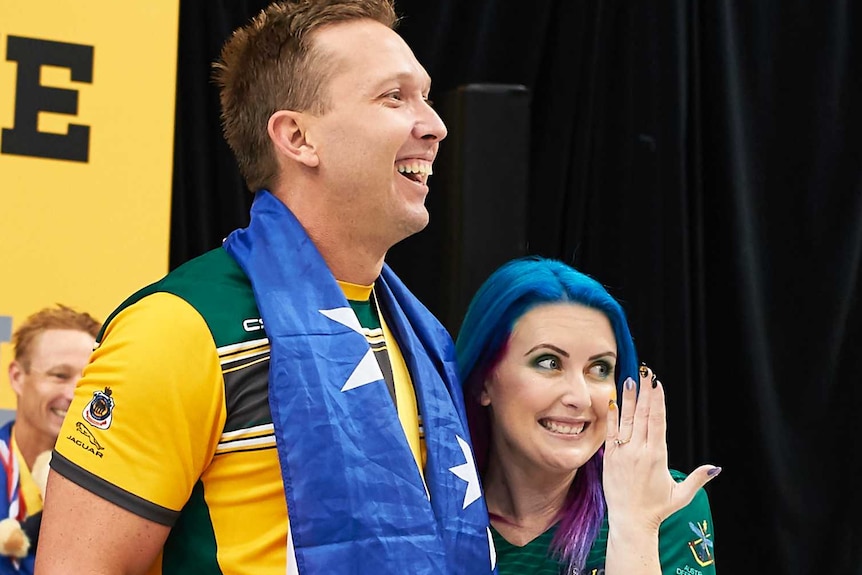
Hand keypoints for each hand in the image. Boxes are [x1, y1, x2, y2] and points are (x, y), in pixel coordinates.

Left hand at [603, 365, 719, 531]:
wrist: (630, 521)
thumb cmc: (657, 509)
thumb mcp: (681, 495)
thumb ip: (697, 479)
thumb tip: (716, 468)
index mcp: (657, 456)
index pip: (658, 422)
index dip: (658, 401)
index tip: (658, 384)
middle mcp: (639, 451)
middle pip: (643, 415)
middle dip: (645, 392)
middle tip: (646, 372)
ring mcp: (622, 453)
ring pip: (626, 420)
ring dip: (628, 399)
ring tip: (630, 380)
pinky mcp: (609, 458)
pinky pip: (611, 433)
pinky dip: (612, 417)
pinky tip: (613, 402)